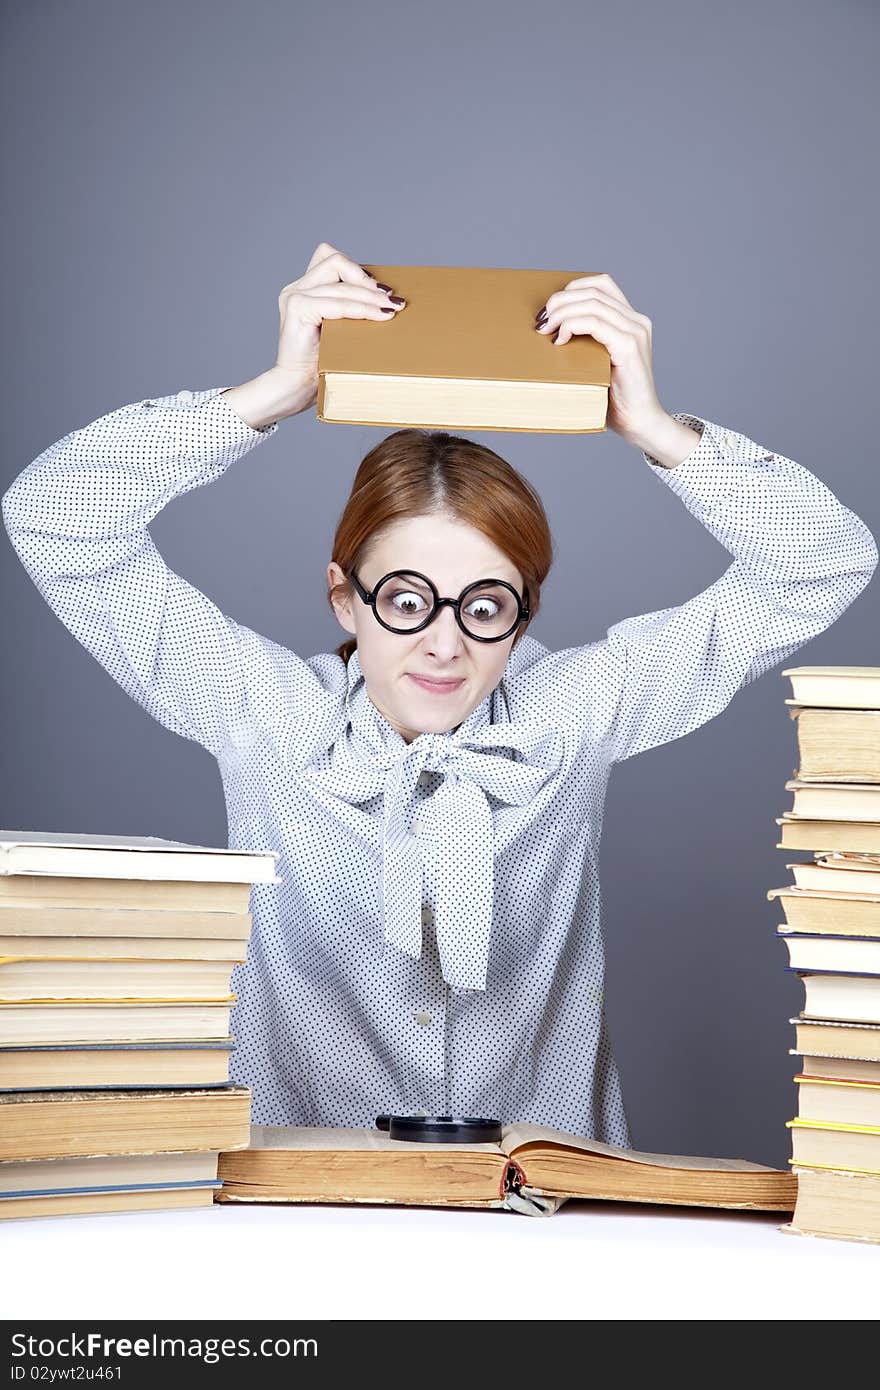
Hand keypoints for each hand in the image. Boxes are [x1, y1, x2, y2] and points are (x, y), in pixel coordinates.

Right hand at [274, 242, 405, 406]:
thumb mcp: (339, 328)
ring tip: (392, 309)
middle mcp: (297, 288)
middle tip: (393, 299)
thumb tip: (387, 297)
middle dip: (367, 279)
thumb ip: (349, 308)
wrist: (297, 387)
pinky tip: (379, 316)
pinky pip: (336, 303)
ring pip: (340, 284)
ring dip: (370, 296)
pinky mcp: (296, 308)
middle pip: (336, 262)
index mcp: (305, 289)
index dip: (358, 269)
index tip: (382, 290)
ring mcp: (294, 296)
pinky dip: (360, 309)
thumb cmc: (321, 363)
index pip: (331, 258)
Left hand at [535, 274, 666, 445]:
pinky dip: (572, 326)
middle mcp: (637, 321)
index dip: (572, 288)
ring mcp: (635, 332)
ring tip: (545, 330)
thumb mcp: (595, 363)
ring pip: (592, 303)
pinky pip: (595, 323)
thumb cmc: (613, 399)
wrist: (639, 423)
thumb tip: (547, 332)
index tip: (550, 309)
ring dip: (562, 312)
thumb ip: (584, 343)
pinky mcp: (629, 345)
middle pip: (593, 290)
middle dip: (561, 300)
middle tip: (541, 321)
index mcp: (630, 321)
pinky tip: (560, 340)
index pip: (601, 284)